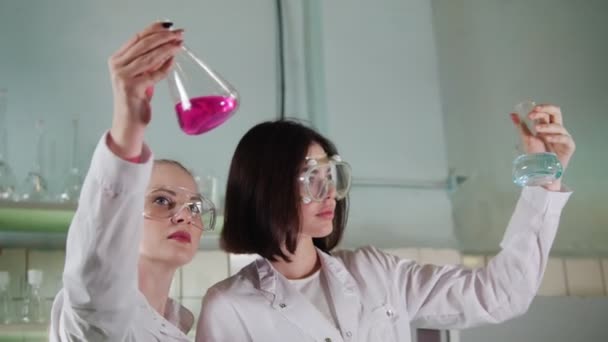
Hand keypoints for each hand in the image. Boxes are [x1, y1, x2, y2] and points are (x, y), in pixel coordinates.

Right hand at [108, 22, 182, 157]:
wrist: (128, 123)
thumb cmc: (136, 100)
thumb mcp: (141, 76)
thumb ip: (148, 62)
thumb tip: (168, 47)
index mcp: (117, 59)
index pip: (137, 37)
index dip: (154, 29)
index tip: (171, 26)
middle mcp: (117, 65)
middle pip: (143, 43)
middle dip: (164, 36)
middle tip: (180, 34)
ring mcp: (122, 76)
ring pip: (149, 56)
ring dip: (167, 48)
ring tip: (179, 44)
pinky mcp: (131, 88)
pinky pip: (153, 73)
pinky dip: (165, 67)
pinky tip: (173, 61)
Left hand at [510, 104, 575, 190]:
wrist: (540, 172)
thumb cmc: (535, 156)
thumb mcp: (526, 139)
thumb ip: (521, 127)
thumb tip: (513, 114)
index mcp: (546, 126)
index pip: (547, 112)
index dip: (540, 109)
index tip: (529, 113)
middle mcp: (556, 130)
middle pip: (557, 113)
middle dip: (546, 109)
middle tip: (534, 113)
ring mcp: (563, 137)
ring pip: (559, 126)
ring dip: (547, 126)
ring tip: (537, 130)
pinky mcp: (569, 146)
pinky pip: (565, 138)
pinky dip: (556, 137)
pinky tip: (547, 138)